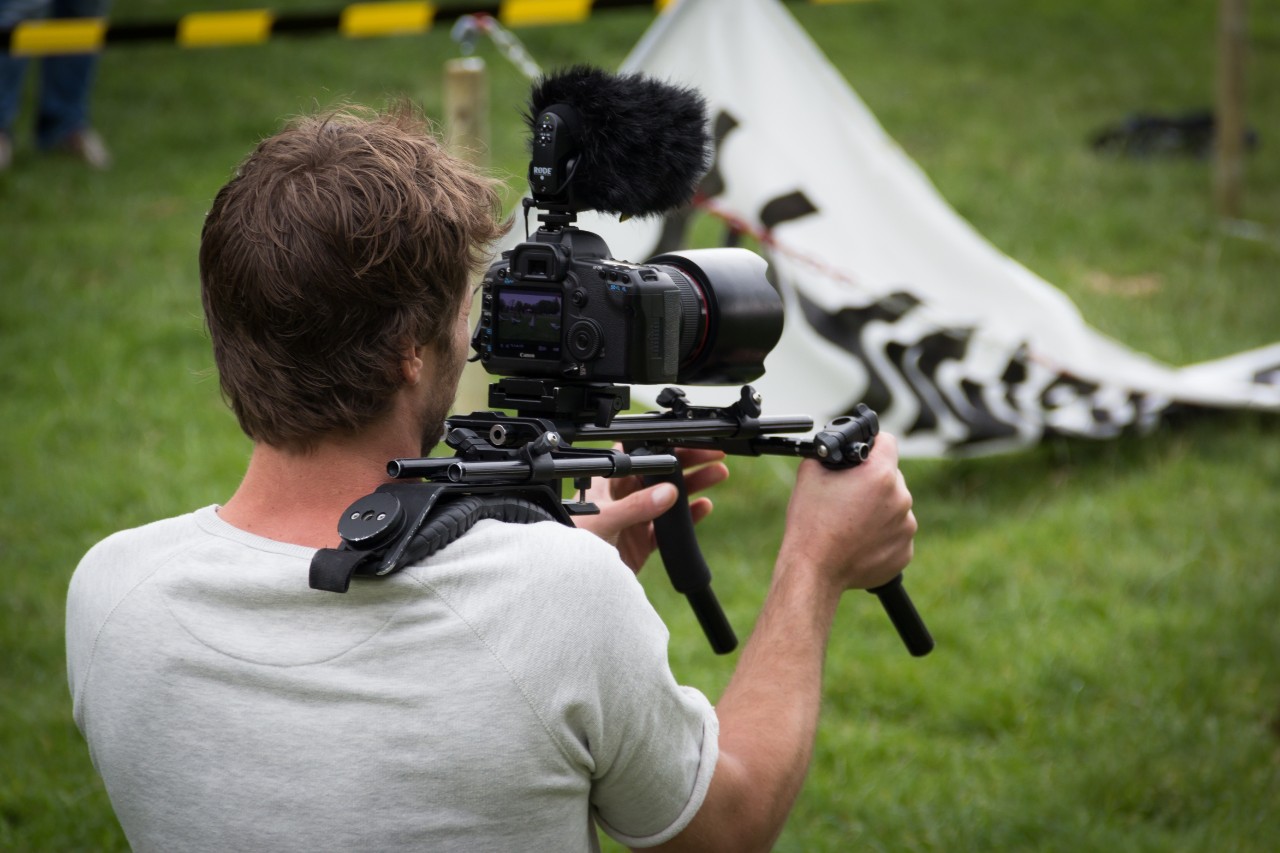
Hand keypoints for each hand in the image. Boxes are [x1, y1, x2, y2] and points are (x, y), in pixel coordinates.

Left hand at [573, 447, 728, 572]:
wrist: (569, 582)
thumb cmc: (570, 544)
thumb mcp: (603, 519)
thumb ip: (635, 506)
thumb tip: (667, 492)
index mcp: (607, 483)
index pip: (638, 456)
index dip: (663, 447)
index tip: (687, 442)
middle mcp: (622, 497)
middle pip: (660, 473)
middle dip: (686, 463)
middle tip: (711, 455)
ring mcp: (634, 519)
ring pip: (670, 497)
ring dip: (694, 486)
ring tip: (717, 474)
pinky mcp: (643, 542)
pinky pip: (671, 527)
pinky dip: (689, 517)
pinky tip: (704, 507)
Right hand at [778, 432, 915, 591]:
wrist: (814, 569)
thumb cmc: (810, 523)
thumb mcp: (811, 473)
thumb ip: (831, 452)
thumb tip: (838, 447)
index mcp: (880, 475)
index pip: (888, 442)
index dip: (873, 445)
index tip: (863, 455)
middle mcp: (901, 498)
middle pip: (892, 477)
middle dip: (874, 482)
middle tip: (849, 497)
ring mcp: (906, 528)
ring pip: (895, 507)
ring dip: (879, 510)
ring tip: (852, 523)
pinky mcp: (905, 552)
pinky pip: (896, 535)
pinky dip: (882, 536)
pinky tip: (860, 541)